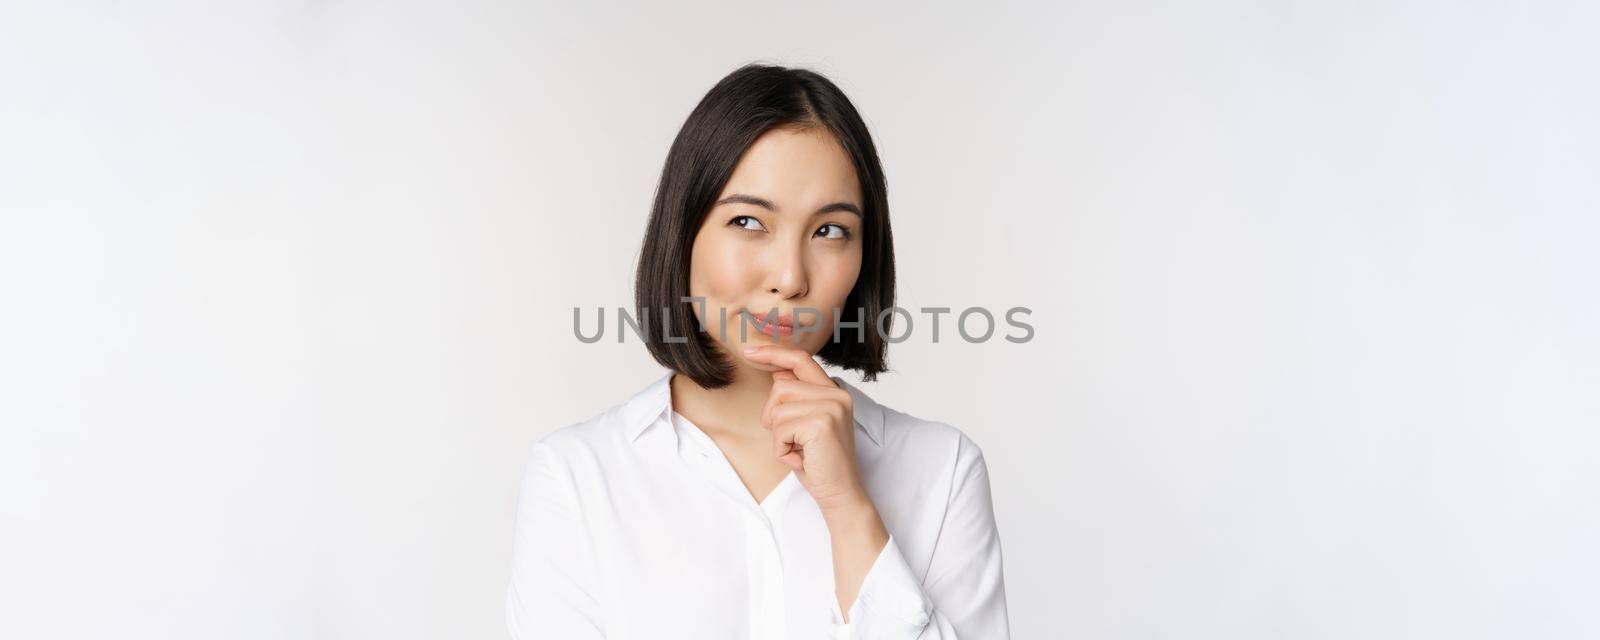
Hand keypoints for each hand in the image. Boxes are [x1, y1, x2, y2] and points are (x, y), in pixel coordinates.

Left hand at [741, 344, 870, 514]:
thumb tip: (776, 370)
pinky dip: (781, 448)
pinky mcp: (821, 423)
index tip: (750, 350)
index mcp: (834, 392)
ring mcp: (831, 407)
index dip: (773, 353)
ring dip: (778, 436)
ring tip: (798, 450)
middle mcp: (837, 395)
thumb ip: (796, 398)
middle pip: (780, 387)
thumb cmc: (819, 462)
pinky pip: (780, 429)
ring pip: (777, 409)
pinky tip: (800, 458)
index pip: (800, 360)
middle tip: (789, 440)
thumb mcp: (805, 425)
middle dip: (773, 415)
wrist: (840, 493)